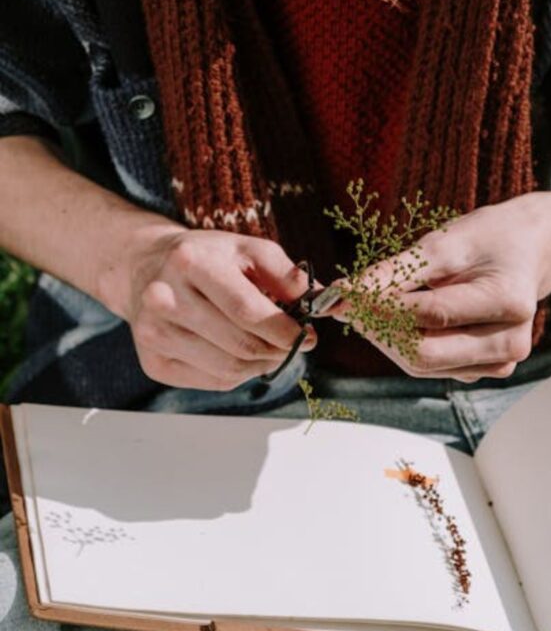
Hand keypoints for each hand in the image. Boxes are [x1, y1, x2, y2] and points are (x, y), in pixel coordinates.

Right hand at [118, 226, 316, 390]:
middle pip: (239, 345)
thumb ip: (288, 276)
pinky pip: (212, 381)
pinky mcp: (153, 363)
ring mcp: (153, 334)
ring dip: (261, 364)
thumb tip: (325, 304)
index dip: (285, 331)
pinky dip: (238, 373)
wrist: (146, 268)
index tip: (309, 336)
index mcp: (190, 262)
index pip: (247, 311)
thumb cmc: (208, 257)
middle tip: (295, 345)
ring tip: (271, 348)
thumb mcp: (249, 249)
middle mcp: (164, 299)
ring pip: (228, 369)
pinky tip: (241, 353)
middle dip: (278, 350)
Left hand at [329, 195, 550, 382]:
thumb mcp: (445, 242)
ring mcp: (501, 361)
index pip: (431, 315)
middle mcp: (510, 341)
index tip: (344, 294)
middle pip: (424, 353)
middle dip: (378, 329)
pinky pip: (433, 367)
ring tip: (368, 309)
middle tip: (347, 305)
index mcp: (508, 302)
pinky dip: (405, 345)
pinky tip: (395, 321)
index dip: (381, 307)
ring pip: (423, 366)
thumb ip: (396, 270)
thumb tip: (344, 293)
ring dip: (387, 339)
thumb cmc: (490, 239)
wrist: (531, 251)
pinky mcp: (488, 369)